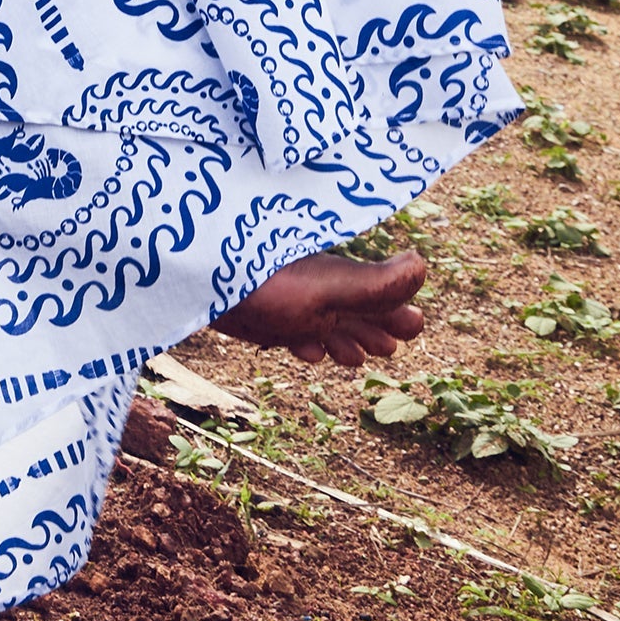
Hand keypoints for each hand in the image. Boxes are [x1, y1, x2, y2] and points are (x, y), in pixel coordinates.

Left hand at [217, 248, 428, 371]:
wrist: (197, 279)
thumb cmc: (264, 284)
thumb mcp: (327, 288)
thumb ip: (374, 284)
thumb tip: (422, 265)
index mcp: (339, 282)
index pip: (379, 296)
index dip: (395, 314)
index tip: (414, 327)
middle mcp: (317, 291)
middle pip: (353, 313)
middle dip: (373, 330)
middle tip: (392, 346)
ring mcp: (289, 305)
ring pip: (324, 325)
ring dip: (344, 340)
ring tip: (356, 356)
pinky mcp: (262, 319)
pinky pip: (290, 332)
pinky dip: (306, 343)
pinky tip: (307, 352)